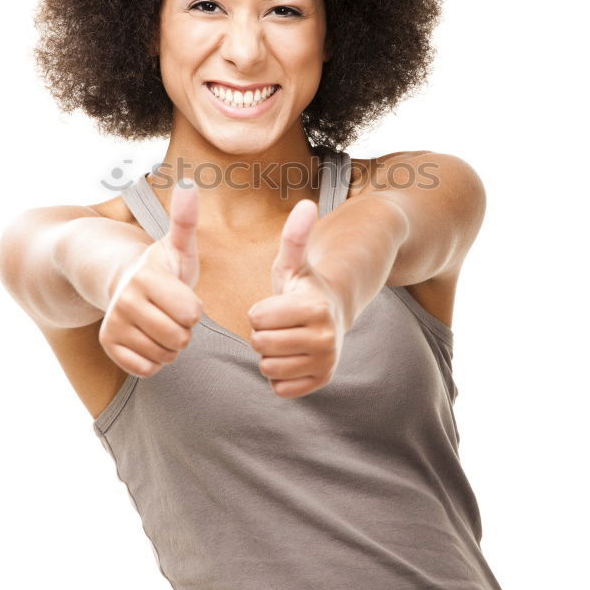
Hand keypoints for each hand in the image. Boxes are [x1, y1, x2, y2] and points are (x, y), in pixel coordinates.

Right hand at [100, 181, 203, 376]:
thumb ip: (185, 219)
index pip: (192, 314)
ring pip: (164, 356)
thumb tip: (189, 183)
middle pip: (179, 338)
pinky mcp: (108, 345)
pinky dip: (153, 360)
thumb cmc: (162, 267)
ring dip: (169, 346)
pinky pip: (146, 369)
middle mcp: (125, 301)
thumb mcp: (178, 245)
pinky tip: (148, 339)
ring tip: (161, 324)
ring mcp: (114, 324)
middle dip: (183, 329)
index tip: (181, 295)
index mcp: (147, 277)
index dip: (194, 308)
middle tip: (171, 312)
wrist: (124, 283)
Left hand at [247, 199, 345, 397]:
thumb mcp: (293, 262)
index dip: (259, 311)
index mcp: (315, 307)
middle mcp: (326, 337)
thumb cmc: (302, 286)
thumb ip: (294, 236)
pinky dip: (279, 375)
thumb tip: (306, 203)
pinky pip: (279, 387)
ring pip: (268, 367)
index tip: (275, 305)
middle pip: (261, 344)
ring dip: (269, 354)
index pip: (257, 319)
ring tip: (285, 338)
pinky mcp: (322, 381)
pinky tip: (292, 356)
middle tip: (280, 323)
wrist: (331, 313)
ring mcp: (326, 362)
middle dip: (262, 333)